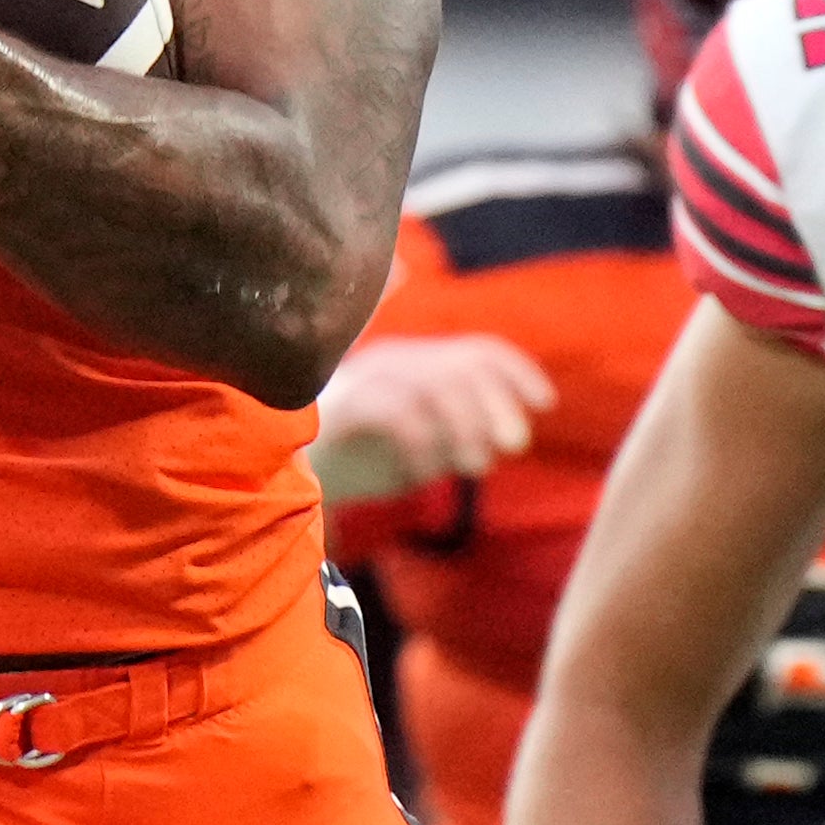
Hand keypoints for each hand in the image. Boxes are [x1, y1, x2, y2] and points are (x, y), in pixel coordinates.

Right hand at [317, 333, 554, 500]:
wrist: (278, 471)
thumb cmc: (356, 460)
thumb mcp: (417, 446)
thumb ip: (456, 437)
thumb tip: (505, 443)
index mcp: (416, 363)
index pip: (479, 351)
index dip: (517, 373)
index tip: (547, 403)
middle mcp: (393, 361)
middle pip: (461, 365)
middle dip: (496, 403)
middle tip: (515, 445)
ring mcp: (365, 380)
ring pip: (432, 386)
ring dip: (464, 426)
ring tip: (478, 466)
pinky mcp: (343, 408)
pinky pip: (396, 415)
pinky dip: (420, 445)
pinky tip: (423, 473)